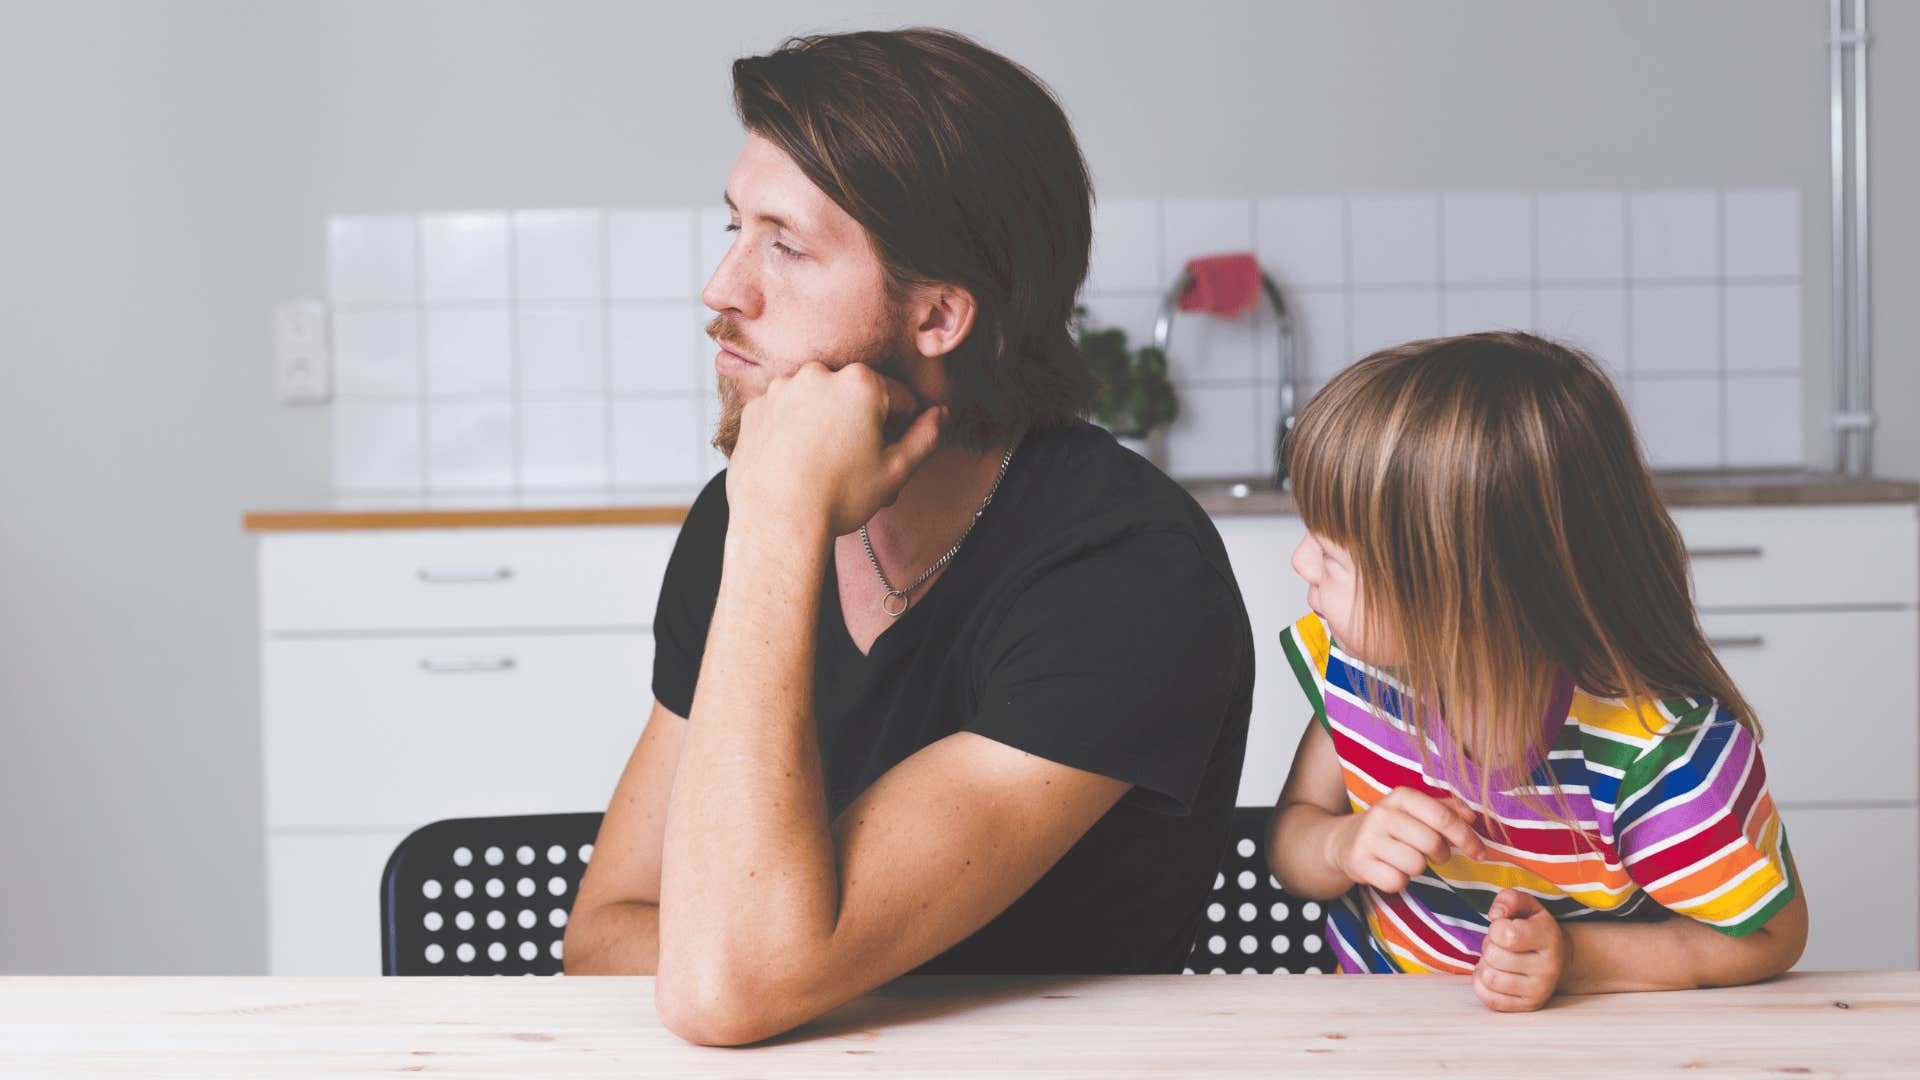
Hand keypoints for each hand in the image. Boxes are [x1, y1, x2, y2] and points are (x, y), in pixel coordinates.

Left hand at [726, 361, 945, 536]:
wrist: (777, 521)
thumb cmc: (839, 497)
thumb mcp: (897, 469)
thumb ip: (927, 435)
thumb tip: (940, 414)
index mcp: (860, 382)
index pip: (899, 398)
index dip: (903, 428)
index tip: (892, 453)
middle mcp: (818, 374)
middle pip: (855, 397)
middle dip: (861, 424)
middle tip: (858, 466)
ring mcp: (781, 389)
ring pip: (819, 403)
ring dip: (826, 424)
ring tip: (825, 466)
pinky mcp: (755, 409)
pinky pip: (786, 414)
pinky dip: (794, 431)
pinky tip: (797, 463)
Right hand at [1325, 786, 1484, 893]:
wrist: (1344, 840)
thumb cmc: (1392, 826)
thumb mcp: (1415, 810)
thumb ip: (1447, 809)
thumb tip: (1473, 816)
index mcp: (1401, 796)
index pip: (1443, 817)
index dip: (1467, 838)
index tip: (1480, 853)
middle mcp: (1382, 813)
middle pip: (1432, 843)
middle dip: (1441, 854)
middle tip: (1435, 855)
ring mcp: (1368, 838)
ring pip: (1415, 865)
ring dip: (1418, 868)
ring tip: (1407, 859)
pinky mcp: (1359, 862)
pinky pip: (1396, 882)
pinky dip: (1399, 881)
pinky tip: (1390, 869)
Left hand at [1474, 889, 1564, 1011]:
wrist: (1558, 959)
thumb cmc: (1534, 928)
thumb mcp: (1527, 906)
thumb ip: (1509, 899)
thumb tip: (1496, 914)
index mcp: (1549, 937)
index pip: (1506, 935)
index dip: (1495, 928)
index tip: (1504, 927)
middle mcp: (1548, 967)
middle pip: (1493, 956)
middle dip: (1489, 946)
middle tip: (1501, 945)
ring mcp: (1540, 990)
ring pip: (1489, 978)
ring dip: (1486, 965)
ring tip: (1499, 959)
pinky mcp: (1529, 1006)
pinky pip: (1489, 999)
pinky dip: (1482, 984)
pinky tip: (1495, 974)